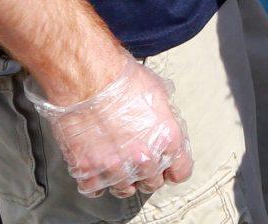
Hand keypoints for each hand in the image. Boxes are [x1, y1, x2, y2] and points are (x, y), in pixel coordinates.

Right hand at [27, 60, 190, 198]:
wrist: (87, 79)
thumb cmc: (121, 79)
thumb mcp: (158, 93)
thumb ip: (164, 118)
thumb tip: (163, 125)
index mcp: (168, 140)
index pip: (180, 172)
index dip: (172, 169)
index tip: (166, 167)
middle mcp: (145, 159)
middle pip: (152, 183)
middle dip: (147, 173)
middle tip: (136, 160)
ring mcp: (116, 168)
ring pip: (124, 189)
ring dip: (121, 179)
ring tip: (114, 164)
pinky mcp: (87, 171)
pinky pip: (93, 189)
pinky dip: (94, 181)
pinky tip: (94, 168)